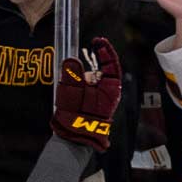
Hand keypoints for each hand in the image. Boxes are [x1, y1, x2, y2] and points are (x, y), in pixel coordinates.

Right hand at [52, 36, 121, 150]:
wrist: (74, 141)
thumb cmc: (78, 120)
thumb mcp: (72, 94)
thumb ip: (71, 75)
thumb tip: (71, 60)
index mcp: (111, 88)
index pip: (111, 63)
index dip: (104, 49)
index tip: (97, 40)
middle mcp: (107, 92)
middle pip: (97, 71)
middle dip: (84, 71)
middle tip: (74, 76)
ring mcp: (98, 98)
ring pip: (88, 81)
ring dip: (77, 82)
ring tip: (70, 93)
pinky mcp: (88, 104)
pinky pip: (82, 90)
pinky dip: (75, 88)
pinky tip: (70, 96)